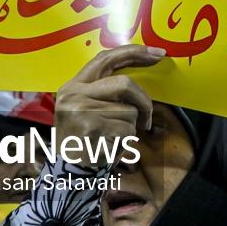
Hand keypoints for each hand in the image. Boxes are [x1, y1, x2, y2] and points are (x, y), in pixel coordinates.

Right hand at [54, 45, 164, 167]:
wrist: (67, 172)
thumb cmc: (85, 139)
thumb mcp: (85, 109)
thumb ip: (106, 91)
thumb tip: (142, 80)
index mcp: (73, 86)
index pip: (106, 59)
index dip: (134, 53)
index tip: (159, 53)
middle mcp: (74, 95)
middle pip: (124, 84)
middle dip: (143, 102)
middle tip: (147, 118)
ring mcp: (81, 111)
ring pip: (129, 110)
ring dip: (132, 127)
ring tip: (115, 138)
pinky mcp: (92, 128)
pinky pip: (127, 129)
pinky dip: (127, 140)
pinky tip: (112, 147)